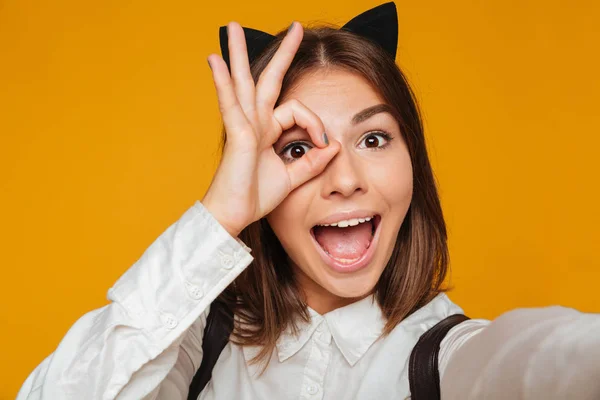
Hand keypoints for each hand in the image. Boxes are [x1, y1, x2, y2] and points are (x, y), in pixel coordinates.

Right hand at [201, 22, 339, 236]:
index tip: (323, 144)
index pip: (296, 110)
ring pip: (243, 81)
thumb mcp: (292, 177)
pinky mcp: (237, 134)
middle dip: (283, 53)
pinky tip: (215, 60)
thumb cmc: (254, 197)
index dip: (314, 123)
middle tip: (296, 27)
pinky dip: (222, 81)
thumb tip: (333, 146)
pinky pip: (231, 103)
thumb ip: (311, 162)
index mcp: (267, 131)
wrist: (233, 216)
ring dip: (238, 53)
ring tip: (232, 26)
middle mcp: (254, 122)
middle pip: (267, 79)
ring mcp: (243, 125)